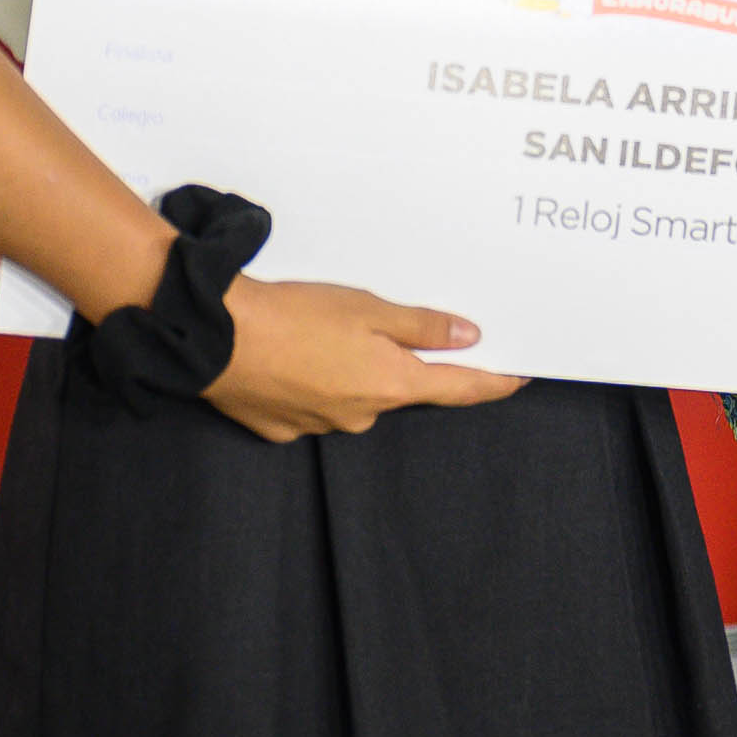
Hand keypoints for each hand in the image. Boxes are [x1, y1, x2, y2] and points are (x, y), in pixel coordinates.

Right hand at [201, 275, 525, 441]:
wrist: (217, 338)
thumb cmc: (295, 317)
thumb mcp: (369, 308)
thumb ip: (423, 326)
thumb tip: (469, 337)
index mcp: (391, 384)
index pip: (460, 388)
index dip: (494, 382)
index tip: (519, 376)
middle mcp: (363, 415)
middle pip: (400, 388)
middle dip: (398, 361)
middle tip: (378, 323)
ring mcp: (322, 425)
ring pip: (354, 395)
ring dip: (350, 369)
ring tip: (321, 331)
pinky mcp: (283, 427)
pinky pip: (313, 403)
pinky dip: (312, 381)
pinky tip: (294, 354)